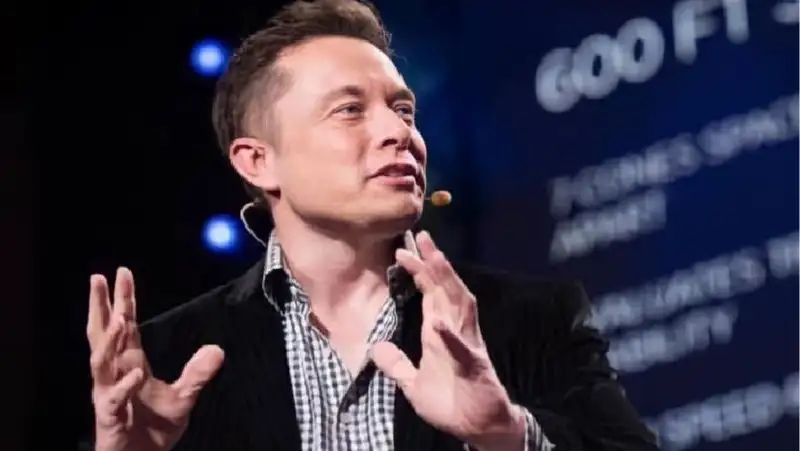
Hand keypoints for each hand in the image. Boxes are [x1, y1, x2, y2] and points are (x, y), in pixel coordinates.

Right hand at [87, 267, 223, 450]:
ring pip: (101, 361)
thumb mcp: (184, 397)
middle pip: (103, 333)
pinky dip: (124, 385)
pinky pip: (114, 397)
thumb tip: (217, 349)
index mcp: (130, 363)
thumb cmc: (155, 429)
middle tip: (99, 278)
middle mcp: (115, 373)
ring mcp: (109, 393)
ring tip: (119, 319)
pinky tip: (135, 373)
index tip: (122, 273)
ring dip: (109, 340)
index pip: (125, 325)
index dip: (123, 299)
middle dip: (100, 306)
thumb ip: (198, 373)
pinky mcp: (110, 416)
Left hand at [371, 232, 524, 450]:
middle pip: (446, 290)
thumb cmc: (451, 403)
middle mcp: (456, 331)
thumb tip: (376, 349)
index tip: (403, 250)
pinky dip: (450, 336)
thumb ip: (397, 365)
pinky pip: (461, 349)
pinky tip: (438, 323)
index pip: (431, 293)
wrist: (478, 428)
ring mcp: (467, 346)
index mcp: (441, 332)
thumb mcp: (413, 384)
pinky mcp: (473, 368)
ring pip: (459, 307)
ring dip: (447, 284)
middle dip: (435, 264)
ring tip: (434, 261)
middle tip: (422, 238)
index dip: (420, 271)